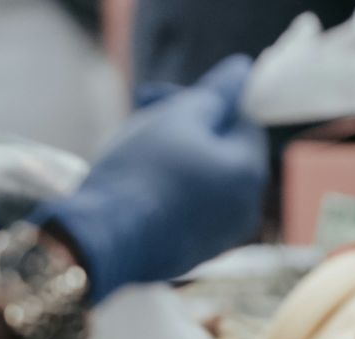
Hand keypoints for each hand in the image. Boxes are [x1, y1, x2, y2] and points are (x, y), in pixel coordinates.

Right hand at [31, 56, 267, 302]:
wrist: (104, 240)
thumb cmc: (140, 172)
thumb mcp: (176, 118)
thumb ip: (215, 94)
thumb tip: (243, 70)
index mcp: (250, 172)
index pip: (244, 121)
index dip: (204, 102)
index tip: (160, 97)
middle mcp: (247, 207)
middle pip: (225, 150)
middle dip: (186, 126)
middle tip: (141, 114)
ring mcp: (225, 234)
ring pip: (207, 178)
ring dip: (177, 155)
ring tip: (134, 147)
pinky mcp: (199, 252)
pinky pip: (194, 207)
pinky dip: (173, 189)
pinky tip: (139, 183)